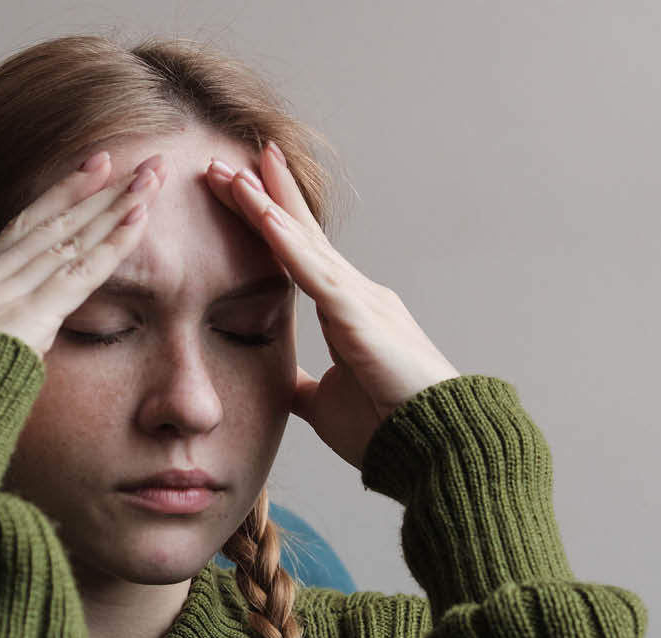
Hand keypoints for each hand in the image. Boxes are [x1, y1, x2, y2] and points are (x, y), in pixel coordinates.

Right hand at [0, 151, 165, 356]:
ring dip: (114, 207)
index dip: (57, 196)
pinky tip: (138, 220)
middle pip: (51, 224)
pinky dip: (112, 245)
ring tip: (149, 180)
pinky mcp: (28, 316)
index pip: (20, 228)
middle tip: (132, 161)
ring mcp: (6, 295)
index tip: (89, 170)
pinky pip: (80, 274)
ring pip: (70, 239)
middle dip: (95, 190)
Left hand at [202, 142, 460, 469]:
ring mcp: (362, 301)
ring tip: (232, 171)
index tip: (237, 188)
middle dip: (261, 195)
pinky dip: (288, 244)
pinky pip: (317, 273)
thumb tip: (280, 383)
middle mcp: (356, 295)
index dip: (268, 220)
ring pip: (303, 243)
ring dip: (266, 206)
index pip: (298, 255)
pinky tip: (264, 216)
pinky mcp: (362, 318)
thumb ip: (301, 386)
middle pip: (298, 234)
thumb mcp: (324, 404)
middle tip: (223, 161)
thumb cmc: (388, 430)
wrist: (437, 451)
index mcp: (347, 312)